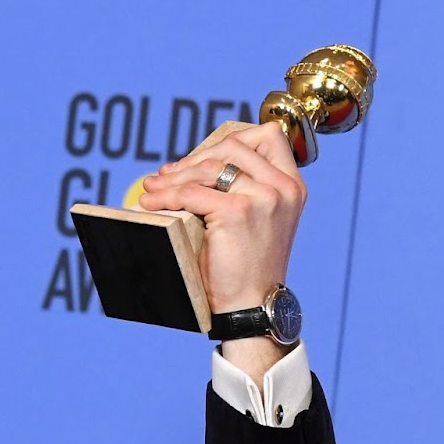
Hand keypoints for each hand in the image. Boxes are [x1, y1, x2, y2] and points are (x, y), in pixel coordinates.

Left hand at [135, 120, 306, 314]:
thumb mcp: (259, 219)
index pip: (268, 135)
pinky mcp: (237, 212)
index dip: (230, 140)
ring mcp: (263, 198)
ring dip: (175, 176)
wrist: (250, 307)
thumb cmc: (246, 267)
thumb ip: (244, 188)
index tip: (202, 158)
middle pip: (233, 146)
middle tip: (168, 174)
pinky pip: (192, 193)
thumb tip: (192, 163)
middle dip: (195, 157)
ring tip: (153, 188)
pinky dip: (167, 196)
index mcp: (292, 186)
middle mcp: (283, 188)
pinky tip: (152, 203)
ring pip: (210, 167)